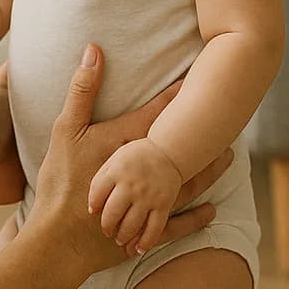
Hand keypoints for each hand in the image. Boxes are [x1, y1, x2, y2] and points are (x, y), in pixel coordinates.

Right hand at [26, 45, 234, 274]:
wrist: (58, 238)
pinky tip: (212, 210)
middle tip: (230, 118)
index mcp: (128, 145)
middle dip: (205, 133)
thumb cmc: (60, 183)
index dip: (180, 96)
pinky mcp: (147, 231)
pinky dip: (197, 217)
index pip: (160, 114)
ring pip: (188, 184)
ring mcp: (149, 203)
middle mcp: (147, 174)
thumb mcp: (66, 131)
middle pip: (183, 149)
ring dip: (209, 170)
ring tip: (228, 157)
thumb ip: (82, 90)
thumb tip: (94, 50)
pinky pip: (179, 223)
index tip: (199, 79)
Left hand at [89, 139, 183, 255]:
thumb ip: (102, 179)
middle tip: (106, 231)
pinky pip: (154, 228)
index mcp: (116, 171)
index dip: (94, 206)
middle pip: (112, 213)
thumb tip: (93, 206)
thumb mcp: (115, 159)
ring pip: (131, 225)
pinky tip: (138, 249)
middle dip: (107, 226)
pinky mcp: (163, 205)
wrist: (169, 151)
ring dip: (123, 236)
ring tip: (120, 239)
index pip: (97, 194)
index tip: (94, 212)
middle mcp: (131, 185)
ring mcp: (148, 196)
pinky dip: (146, 242)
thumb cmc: (137, 156)